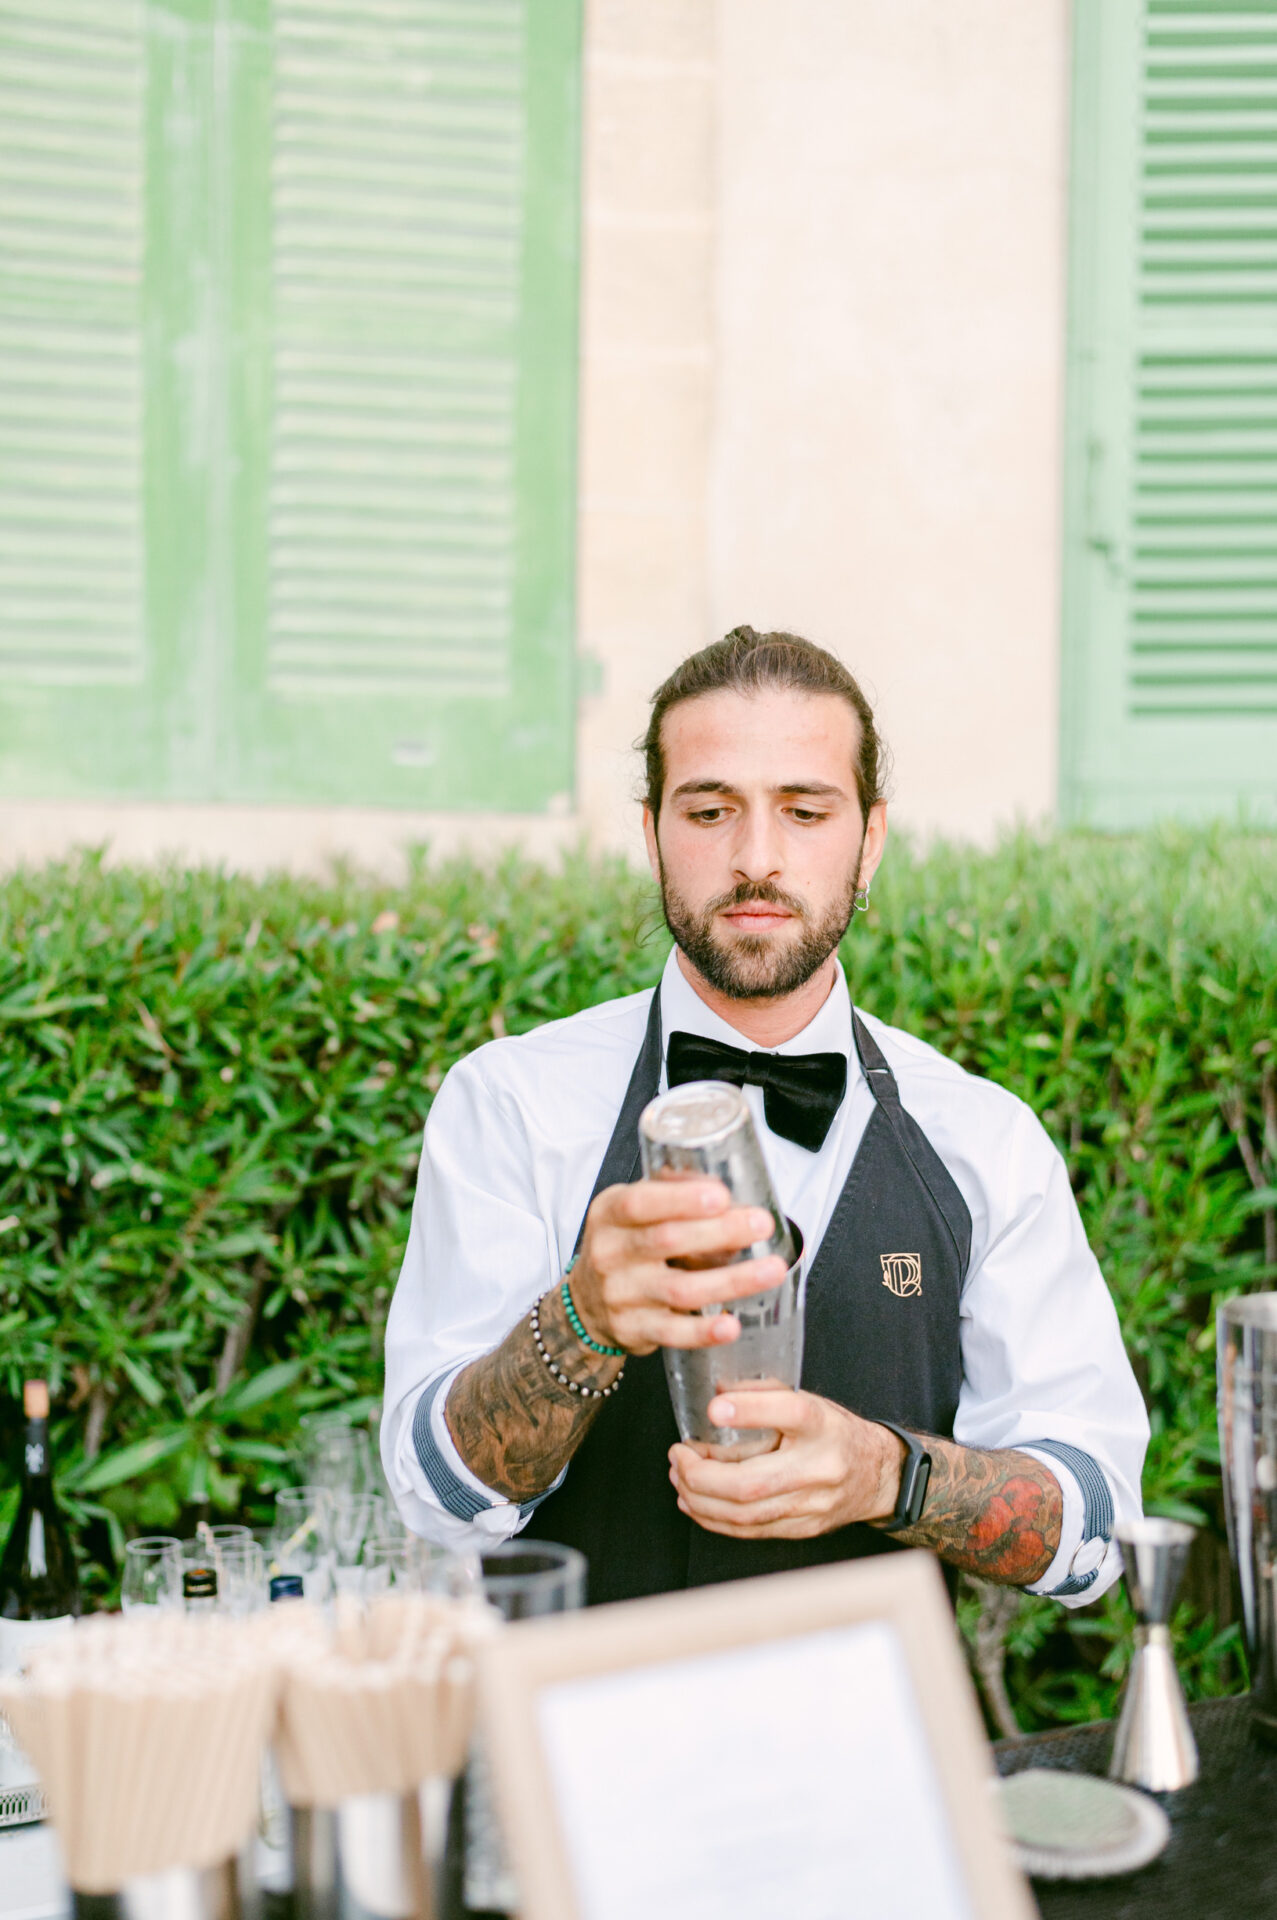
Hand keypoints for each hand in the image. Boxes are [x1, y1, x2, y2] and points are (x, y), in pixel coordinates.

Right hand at [569, 1180, 786, 1356]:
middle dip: (720, 1232)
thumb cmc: (622, 1245)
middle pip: (667, 1240)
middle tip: (761, 1224)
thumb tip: (725, 1182)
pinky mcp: (634, 1329)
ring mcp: (621, 1295)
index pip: (639, 1203)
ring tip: (772, 1270)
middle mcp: (610, 1253)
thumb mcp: (630, 1209)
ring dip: (731, 1280)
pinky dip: (704, 1331)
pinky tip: (732, 1325)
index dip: (681, 1199)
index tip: (722, 1196)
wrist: (585, 1303)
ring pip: (680, 1288)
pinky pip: (673, 1332)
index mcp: (609, 1214)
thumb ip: (671, 1191)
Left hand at [668, 1389, 905, 1539]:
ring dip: (700, 1499)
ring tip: (679, 1478)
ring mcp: (812, 1504)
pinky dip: (714, 1519)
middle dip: (702, 1475)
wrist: (876, 1474)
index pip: (791, 1412)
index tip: (714, 1408)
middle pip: (753, 1482)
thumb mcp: (808, 1400)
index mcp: (823, 1425)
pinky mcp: (803, 1529)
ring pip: (745, 1514)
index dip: (750, 1411)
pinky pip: (750, 1531)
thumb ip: (764, 1394)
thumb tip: (716, 1391)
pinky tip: (694, 1502)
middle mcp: (821, 1467)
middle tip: (679, 1457)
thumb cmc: (833, 1432)